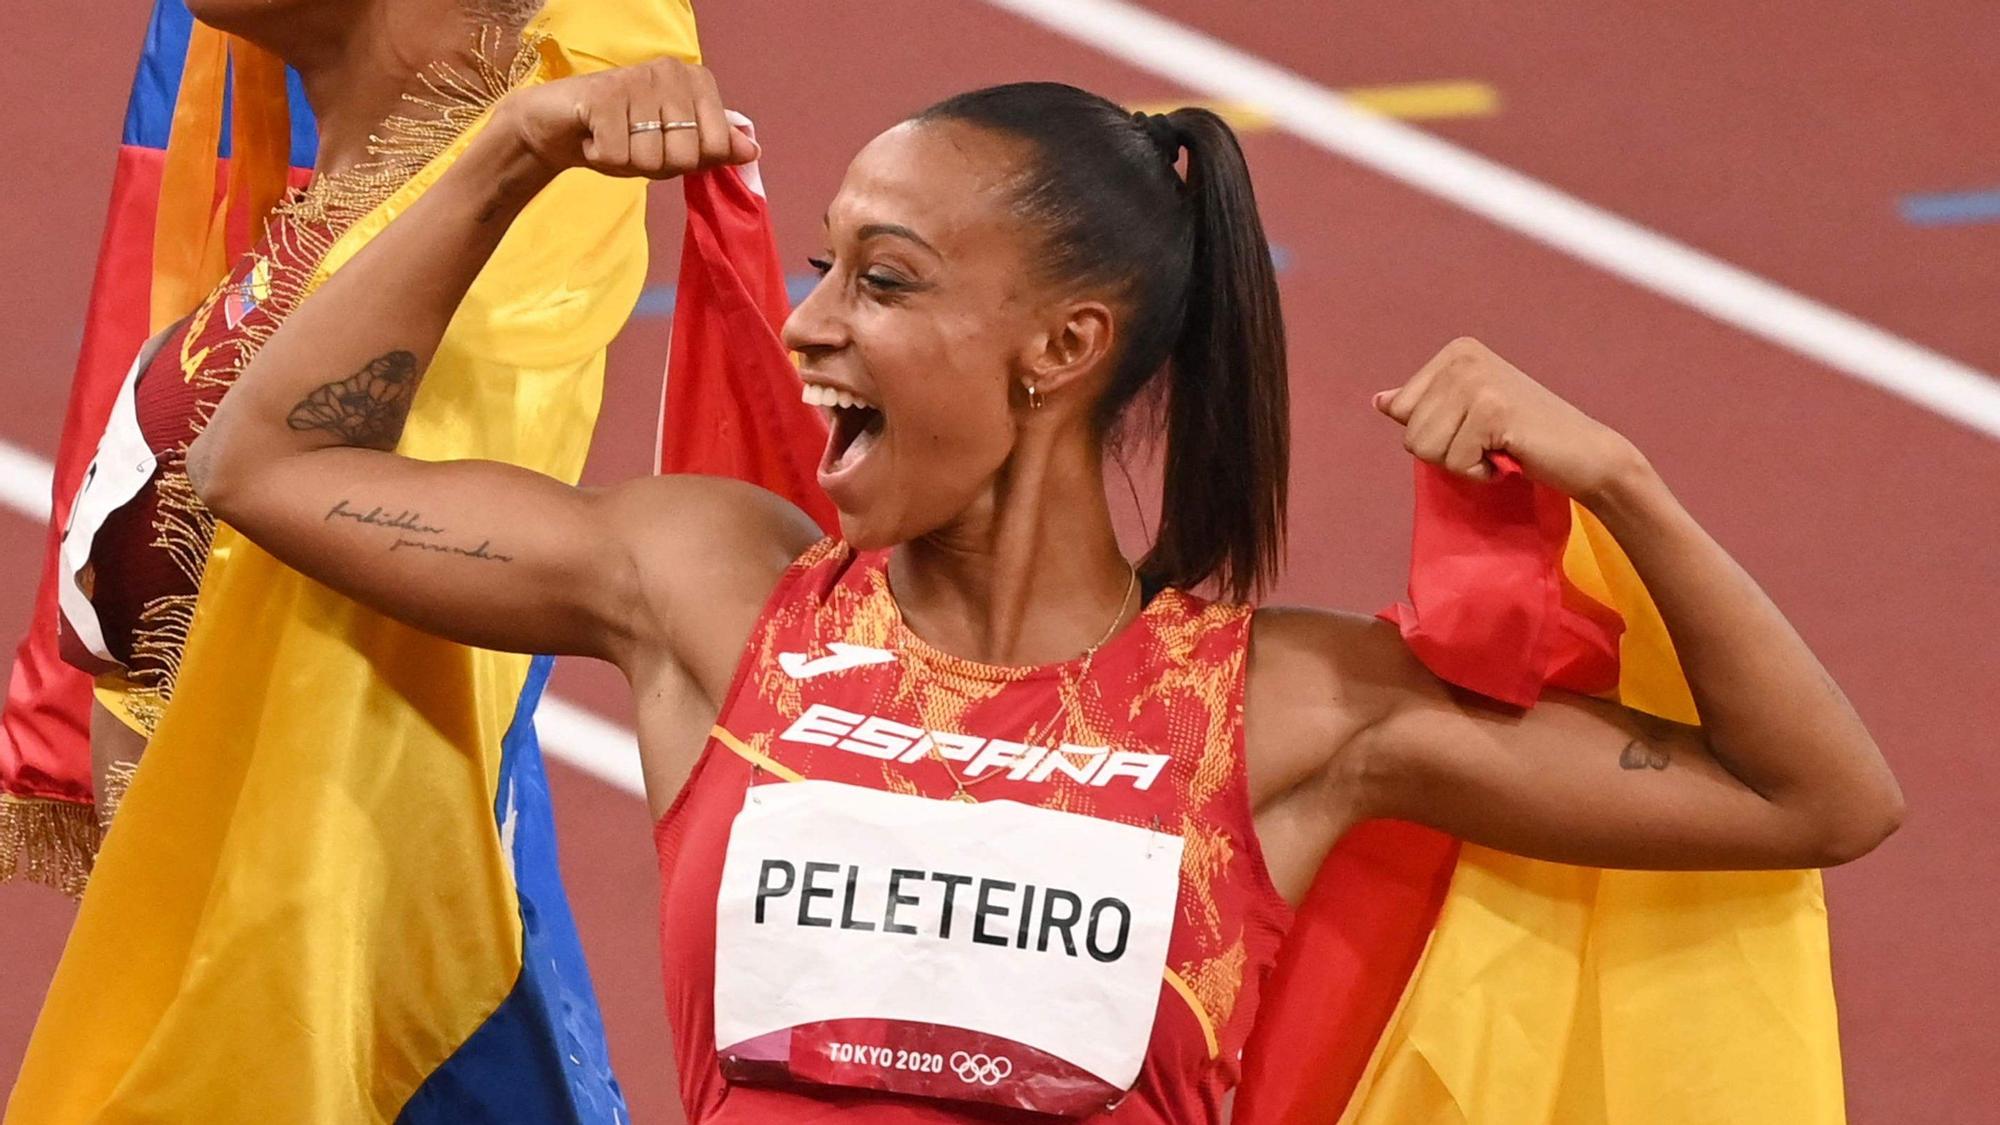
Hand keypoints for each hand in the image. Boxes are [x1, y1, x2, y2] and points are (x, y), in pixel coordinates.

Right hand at [494, 58, 756, 178]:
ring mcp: (638, 79)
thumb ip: (714, 148)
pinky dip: (600, 156)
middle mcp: (672, 72)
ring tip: (612, 137)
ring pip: (649, 159)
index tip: (664, 145)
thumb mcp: (675, 147)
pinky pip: (616, 155)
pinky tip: (593, 135)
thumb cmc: (623, 136)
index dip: (688, 163)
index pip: (717, 148)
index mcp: (697, 82)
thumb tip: (753, 150)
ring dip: (625, 162)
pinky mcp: (604, 94)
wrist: (559, 125)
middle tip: (633, 142)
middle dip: (655, 165)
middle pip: (685, 157)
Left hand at [1373, 337, 1647, 502]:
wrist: (1585, 454)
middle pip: (1409, 432)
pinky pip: (1454, 463)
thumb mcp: (1467, 412)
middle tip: (1490, 441)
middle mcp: (1463, 358)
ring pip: (1425, 449)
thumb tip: (1379, 400)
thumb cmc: (1525, 437)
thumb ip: (1425, 405)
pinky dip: (1480, 473)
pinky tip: (1509, 456)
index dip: (1433, 433)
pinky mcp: (1492, 410)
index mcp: (1455, 352)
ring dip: (1462, 463)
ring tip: (1498, 447)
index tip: (1475, 427)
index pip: (1399, 409)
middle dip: (1445, 451)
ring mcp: (1477, 381)